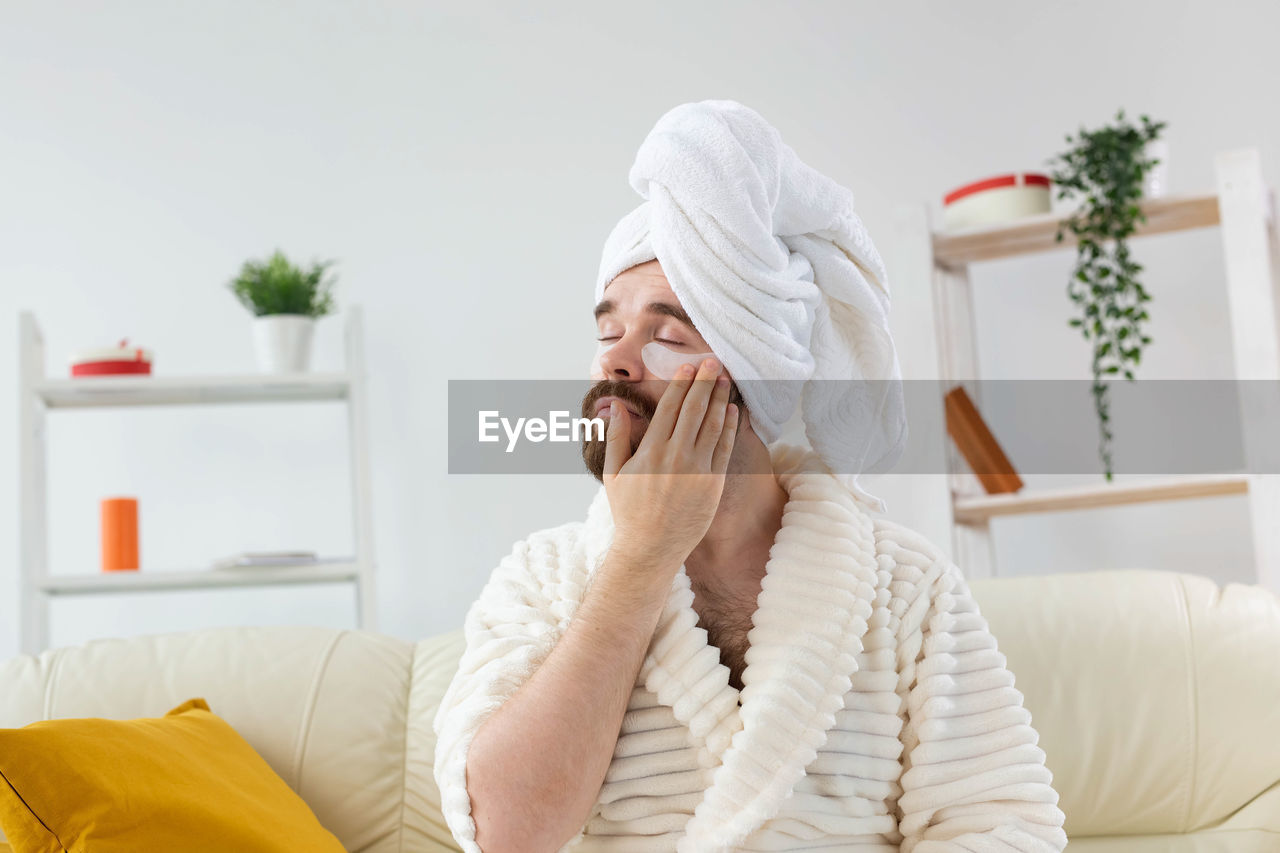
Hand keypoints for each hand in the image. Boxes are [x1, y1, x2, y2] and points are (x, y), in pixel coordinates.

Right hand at [602, 357, 739, 571]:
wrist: (652, 547)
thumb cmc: (629, 511)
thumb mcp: (613, 473)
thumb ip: (615, 437)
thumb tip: (615, 406)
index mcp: (651, 451)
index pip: (669, 408)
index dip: (680, 385)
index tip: (687, 367)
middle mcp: (676, 456)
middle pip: (693, 410)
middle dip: (704, 382)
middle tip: (712, 361)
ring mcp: (697, 470)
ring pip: (712, 425)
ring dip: (719, 398)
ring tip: (724, 378)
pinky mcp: (713, 483)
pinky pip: (724, 447)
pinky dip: (730, 426)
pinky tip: (732, 409)